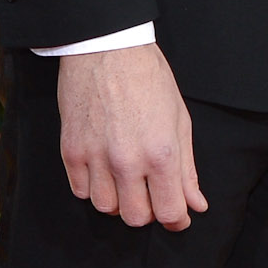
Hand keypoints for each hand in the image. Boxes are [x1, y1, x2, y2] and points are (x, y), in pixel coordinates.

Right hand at [56, 44, 207, 229]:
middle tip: (151, 194)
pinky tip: (104, 170)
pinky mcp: (71, 150)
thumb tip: (196, 203)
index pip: (169, 211)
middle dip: (148, 211)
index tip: (178, 216)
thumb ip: (187, 168)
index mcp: (161, 153)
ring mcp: (95, 157)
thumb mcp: (180, 121)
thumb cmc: (149, 79)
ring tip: (126, 180)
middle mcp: (127, 161)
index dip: (177, 219)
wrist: (107, 49)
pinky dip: (93, 187)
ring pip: (105, 208)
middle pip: (135, 217)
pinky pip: (81, 191)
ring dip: (118, 201)